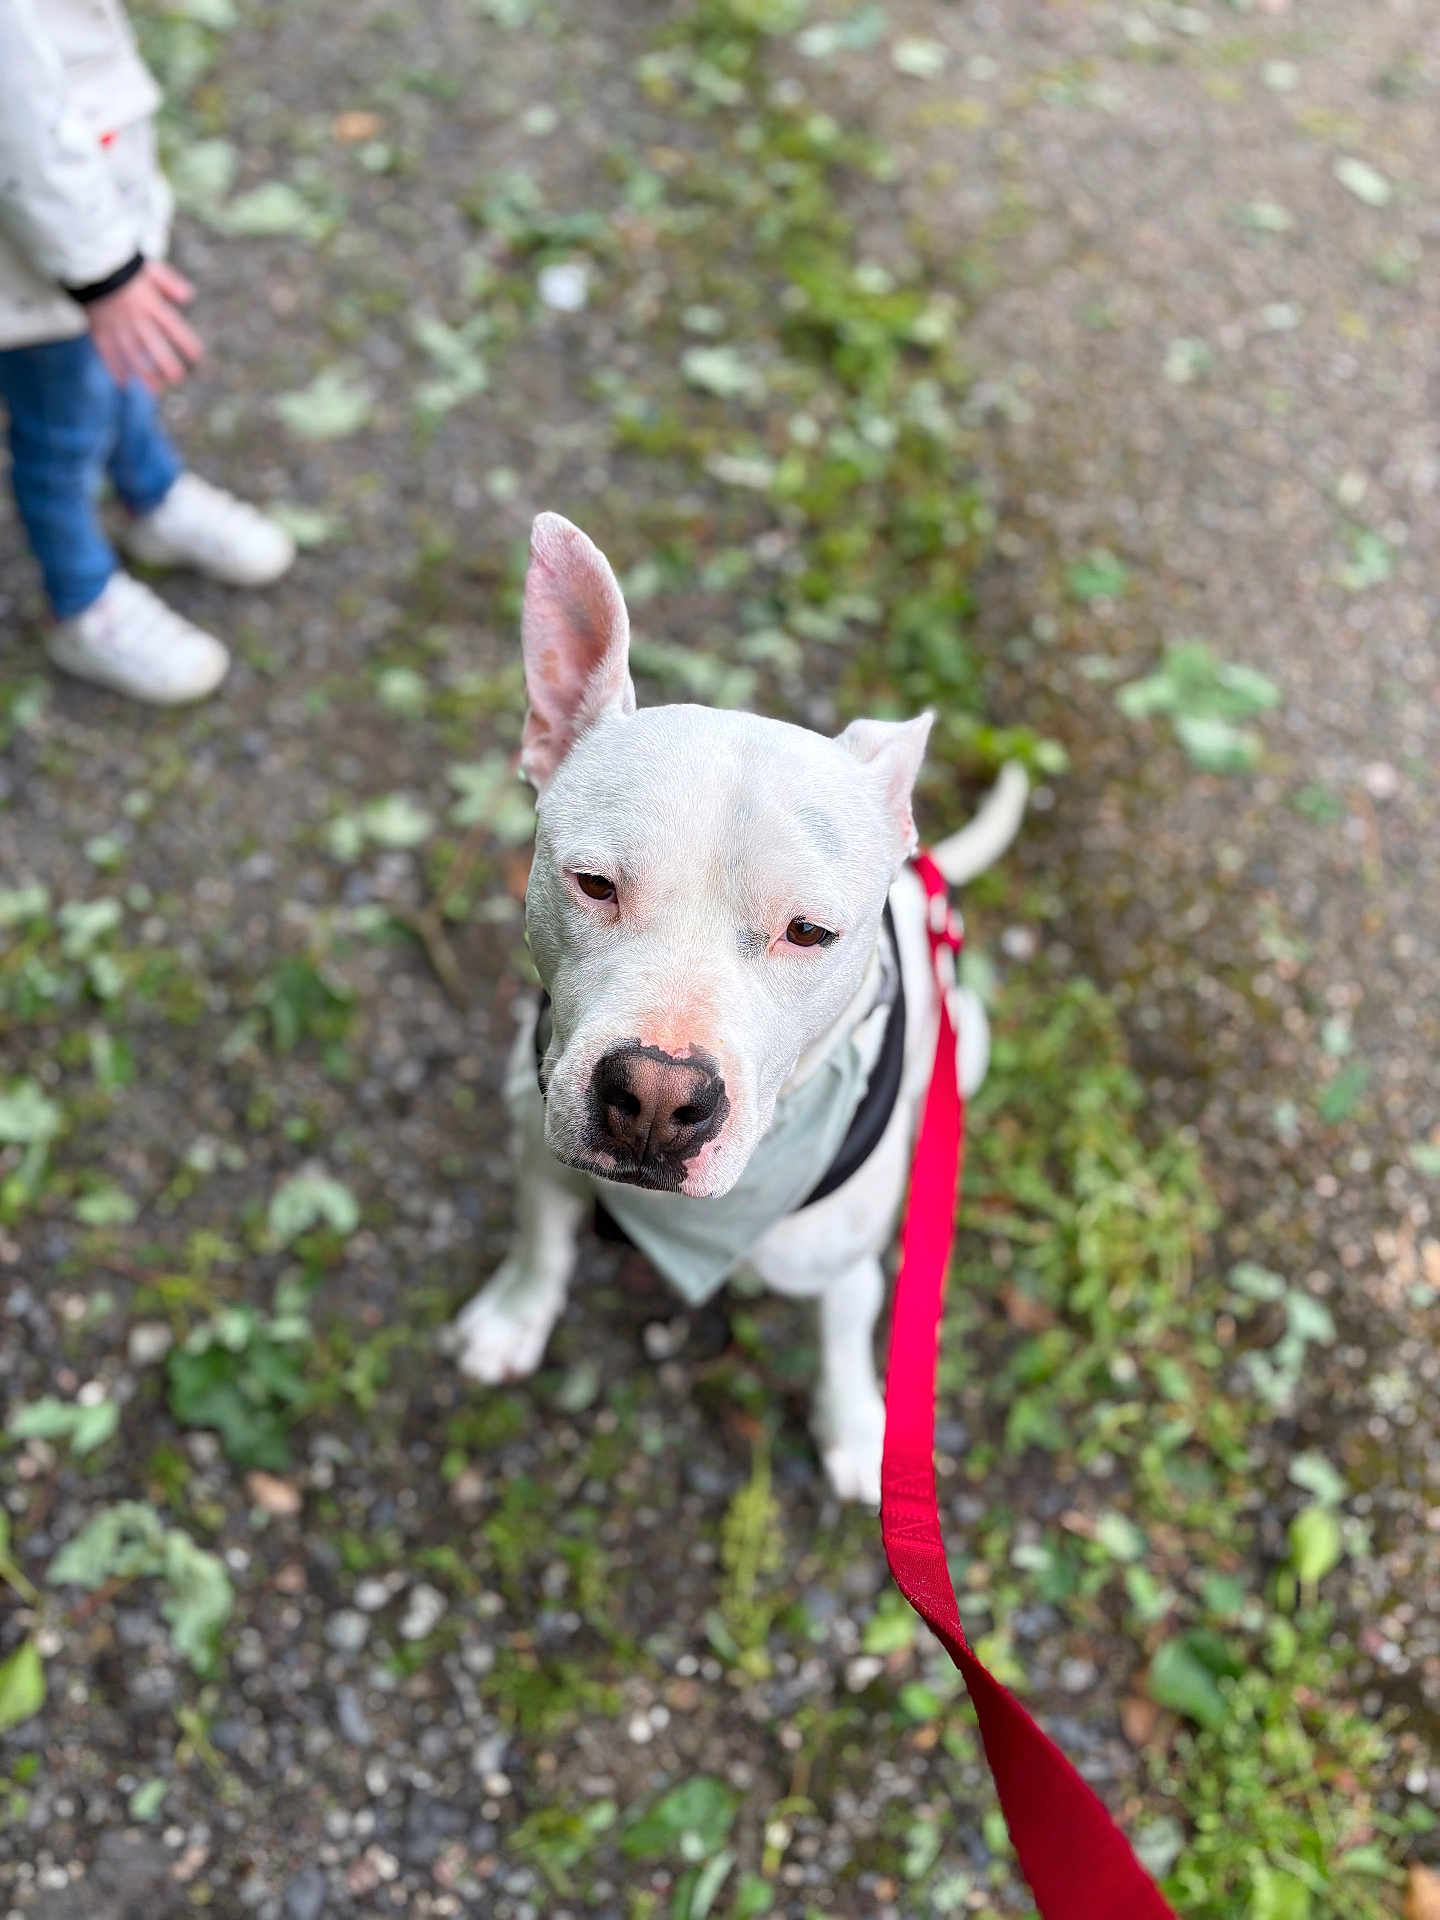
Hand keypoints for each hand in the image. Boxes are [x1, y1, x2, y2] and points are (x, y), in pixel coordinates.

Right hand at [86, 261, 203, 391]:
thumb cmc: (126, 268)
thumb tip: (189, 297)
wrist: (90, 262)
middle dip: (164, 362)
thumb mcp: (151, 269)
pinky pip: (106, 350)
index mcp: (150, 303)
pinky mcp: (99, 328)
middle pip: (152, 343)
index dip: (185, 340)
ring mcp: (116, 325)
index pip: (171, 324)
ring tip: (155, 390)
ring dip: (143, 373)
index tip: (197, 356)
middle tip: (177, 378)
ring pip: (131, 352)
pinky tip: (123, 383)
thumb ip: (170, 283)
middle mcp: (134, 317)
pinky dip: (113, 367)